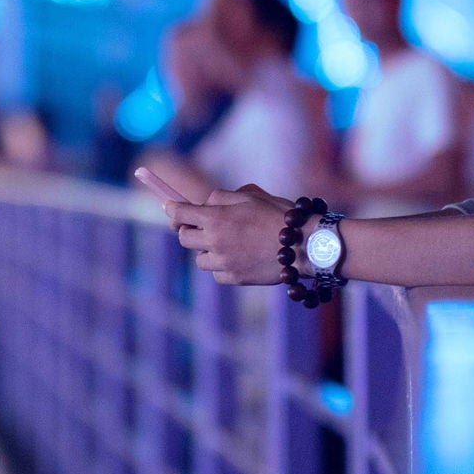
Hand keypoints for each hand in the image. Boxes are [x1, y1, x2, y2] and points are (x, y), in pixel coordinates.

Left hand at [164, 185, 293, 284]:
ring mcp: (223, 263)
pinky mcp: (234, 278)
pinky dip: (222, 266)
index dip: (172, 208)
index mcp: (216, 217)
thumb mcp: (250, 194)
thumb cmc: (279, 215)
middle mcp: (214, 241)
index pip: (178, 213)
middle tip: (201, 226)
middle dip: (188, 230)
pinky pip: (216, 273)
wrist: (303, 245)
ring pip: (200, 258)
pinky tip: (239, 257)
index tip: (170, 206)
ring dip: (207, 250)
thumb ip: (222, 197)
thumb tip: (205, 203)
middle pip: (183, 237)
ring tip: (229, 243)